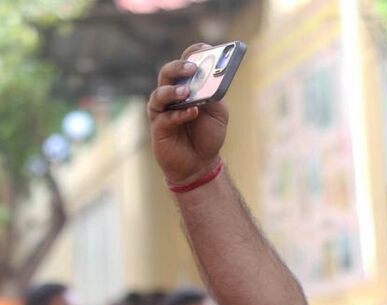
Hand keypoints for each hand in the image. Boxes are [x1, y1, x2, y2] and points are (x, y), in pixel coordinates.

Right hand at [147, 43, 228, 185]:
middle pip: (167, 73)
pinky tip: (192, 113)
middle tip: (192, 68)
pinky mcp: (159, 127)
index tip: (203, 48)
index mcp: (187, 87)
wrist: (201, 164)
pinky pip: (165, 117)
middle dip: (179, 68)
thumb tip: (210, 82)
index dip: (192, 54)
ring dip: (173, 90)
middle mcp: (171, 95)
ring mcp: (163, 110)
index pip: (185, 64)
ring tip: (186, 92)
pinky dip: (179, 114)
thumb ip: (214, 96)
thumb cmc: (208, 136)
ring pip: (160, 93)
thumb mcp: (218, 114)